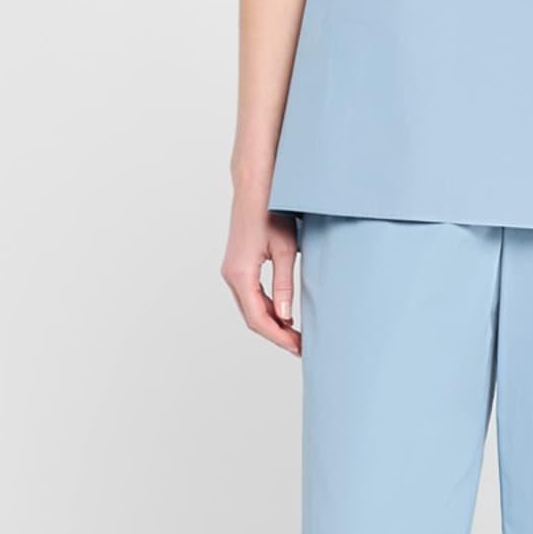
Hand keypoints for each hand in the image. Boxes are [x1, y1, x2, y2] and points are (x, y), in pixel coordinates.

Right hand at [221, 201, 300, 354]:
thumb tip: (285, 317)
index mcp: (241, 274)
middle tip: (301, 347)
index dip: (279, 337)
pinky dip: (266, 309)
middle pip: (252, 318)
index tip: (298, 347)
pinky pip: (250, 296)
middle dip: (276, 335)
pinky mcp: (238, 266)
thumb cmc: (272, 212)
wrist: (255, 186)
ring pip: (250, 309)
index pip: (258, 318)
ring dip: (271, 324)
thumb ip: (284, 285)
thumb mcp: (286, 250)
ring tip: (296, 335)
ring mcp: (232, 271)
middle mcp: (231, 275)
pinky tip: (284, 315)